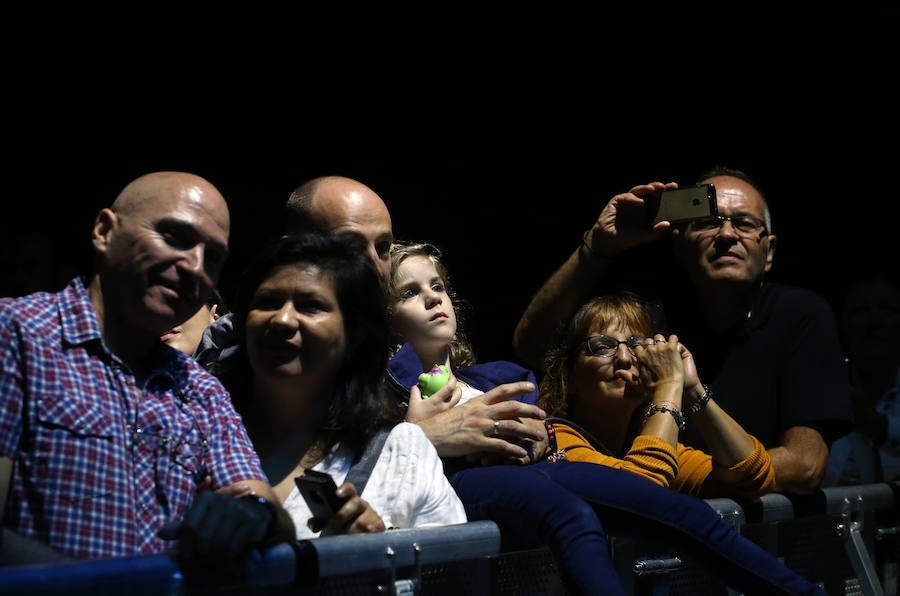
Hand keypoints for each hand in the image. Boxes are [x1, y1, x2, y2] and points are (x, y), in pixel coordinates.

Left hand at [157, 490, 279, 558]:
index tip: (187, 553)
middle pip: (202, 535)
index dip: (185, 544)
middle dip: (200, 549)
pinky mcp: (250, 521)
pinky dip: (229, 552)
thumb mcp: (202, 518)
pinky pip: (233, 544)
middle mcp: (221, 501)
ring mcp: (237, 510)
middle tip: (202, 554)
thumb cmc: (222, 516)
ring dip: (215, 552)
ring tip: (215, 553)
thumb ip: (183, 527)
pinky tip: (230, 550)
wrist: (255, 510)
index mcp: (206, 499)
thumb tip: (160, 534)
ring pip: (217, 541)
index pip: (189, 526)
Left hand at [310, 482, 385, 534]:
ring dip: (355, 527)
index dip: (343, 489)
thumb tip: (312, 523)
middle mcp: (360, 505)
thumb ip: (320, 521)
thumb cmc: (343, 526)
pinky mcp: (379, 527)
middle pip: (355, 503)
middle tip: (332, 523)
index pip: (348, 489)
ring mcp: (371, 515)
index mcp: (348, 500)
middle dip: (343, 513)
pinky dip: (373, 529)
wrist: (361, 539)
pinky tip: (369, 531)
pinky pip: (377, 527)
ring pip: (364, 519)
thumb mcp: (331, 522)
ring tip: (350, 532)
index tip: (337, 494)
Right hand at [406, 375, 461, 422]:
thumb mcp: (413, 403)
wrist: (418, 434)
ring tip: (451, 395)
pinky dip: (452, 405)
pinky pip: (453, 410)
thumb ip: (415, 391)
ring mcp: (447, 415)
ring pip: (457, 403)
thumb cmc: (415, 418)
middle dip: (458, 389)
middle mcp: (445, 408)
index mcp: (436, 401)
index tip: (451, 376)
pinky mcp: (446, 420)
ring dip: (456, 397)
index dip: (452, 379)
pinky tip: (446, 405)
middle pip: (458, 396)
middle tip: (455, 386)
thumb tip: (417, 385)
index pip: (449, 387)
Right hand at [416, 381, 545, 458]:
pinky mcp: (477, 442)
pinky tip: (523, 454)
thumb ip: (472, 406)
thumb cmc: (441, 423)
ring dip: (527, 431)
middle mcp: (481, 412)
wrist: (427, 435)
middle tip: (543, 414)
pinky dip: (513, 450)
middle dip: (530, 409)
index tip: (531, 387)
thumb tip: (481, 404)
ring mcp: (480, 427)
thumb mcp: (458, 409)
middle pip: (512, 407)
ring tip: (539, 436)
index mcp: (477, 402)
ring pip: (510, 427)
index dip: (518, 387)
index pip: (501, 391)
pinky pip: (500, 446)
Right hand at [586, 182, 676, 256]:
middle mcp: (637, 202)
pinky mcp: (617, 201)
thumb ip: (656, 231)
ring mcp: (627, 201)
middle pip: (649, 191)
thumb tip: (668, 224)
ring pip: (638, 190)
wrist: (609, 243)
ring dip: (646, 188)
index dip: (665, 192)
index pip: (657, 197)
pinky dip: (633, 198)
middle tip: (667, 186)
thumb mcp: (645, 236)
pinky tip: (640, 202)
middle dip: (658, 186)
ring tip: (654, 189)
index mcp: (646, 209)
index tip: (675, 187)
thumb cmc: (627, 238)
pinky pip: (626, 197)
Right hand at [631, 335, 684, 400]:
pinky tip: (675, 347)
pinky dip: (674, 341)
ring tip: (667, 349)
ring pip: (659, 337)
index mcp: (640, 356)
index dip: (643, 350)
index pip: (639, 347)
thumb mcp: (637, 384)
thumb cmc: (652, 388)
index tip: (648, 355)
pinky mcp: (672, 348)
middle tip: (658, 352)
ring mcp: (660, 348)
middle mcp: (649, 350)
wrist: (667, 388)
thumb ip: (627, 377)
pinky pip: (673, 338)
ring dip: (663, 342)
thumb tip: (617, 373)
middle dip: (652, 345)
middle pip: (649, 340)